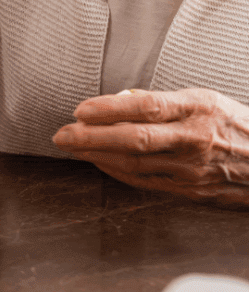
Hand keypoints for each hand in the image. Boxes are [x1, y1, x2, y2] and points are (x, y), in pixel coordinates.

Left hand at [52, 87, 248, 206]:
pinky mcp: (190, 190)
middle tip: (61, 135)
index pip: (145, 107)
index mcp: (197, 109)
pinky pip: (144, 182)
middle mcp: (193, 140)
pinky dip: (116, 172)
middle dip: (91, 137)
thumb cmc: (231, 123)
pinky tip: (97, 162)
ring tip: (71, 146)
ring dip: (96, 155)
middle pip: (134, 139)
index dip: (108, 109)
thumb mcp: (204, 100)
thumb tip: (119, 101)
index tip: (79, 110)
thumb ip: (163, 101)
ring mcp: (192, 169)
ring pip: (135, 164)